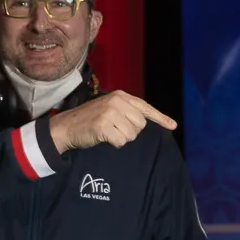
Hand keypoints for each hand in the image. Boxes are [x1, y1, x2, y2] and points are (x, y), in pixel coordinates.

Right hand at [49, 90, 177, 152]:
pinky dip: (114, 143)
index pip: (145, 107)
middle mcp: (117, 101)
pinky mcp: (104, 125)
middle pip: (140, 125)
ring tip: (107, 132)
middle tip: (114, 129)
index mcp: (121, 96)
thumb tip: (146, 122)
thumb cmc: (90, 119)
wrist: (67, 126)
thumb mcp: (110, 108)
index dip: (160, 118)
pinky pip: (121, 141)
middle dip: (130, 131)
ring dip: (121, 138)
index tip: (173, 125)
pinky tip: (103, 137)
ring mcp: (110, 112)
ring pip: (132, 135)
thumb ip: (127, 112)